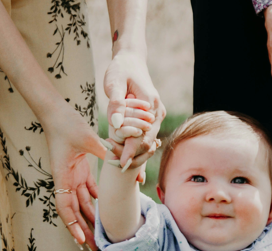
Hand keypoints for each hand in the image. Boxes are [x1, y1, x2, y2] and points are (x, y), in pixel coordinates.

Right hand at [42, 104, 109, 250]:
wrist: (56, 112)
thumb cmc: (67, 123)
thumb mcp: (87, 137)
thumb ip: (105, 150)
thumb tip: (123, 158)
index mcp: (62, 175)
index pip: (65, 207)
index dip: (72, 226)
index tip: (81, 242)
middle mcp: (65, 179)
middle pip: (74, 211)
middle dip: (83, 231)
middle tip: (95, 249)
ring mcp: (72, 176)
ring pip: (82, 204)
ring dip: (90, 219)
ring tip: (101, 235)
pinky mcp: (79, 170)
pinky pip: (88, 190)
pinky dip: (95, 201)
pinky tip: (105, 211)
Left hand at [104, 50, 166, 167]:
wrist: (130, 61)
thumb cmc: (120, 70)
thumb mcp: (114, 83)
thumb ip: (116, 103)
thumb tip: (116, 124)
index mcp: (150, 104)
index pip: (141, 134)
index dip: (131, 150)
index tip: (120, 164)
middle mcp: (157, 111)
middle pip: (147, 141)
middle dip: (133, 156)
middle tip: (117, 168)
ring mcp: (157, 115)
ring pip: (148, 141)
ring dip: (136, 153)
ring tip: (121, 166)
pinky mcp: (153, 117)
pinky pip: (146, 136)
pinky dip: (137, 147)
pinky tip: (128, 159)